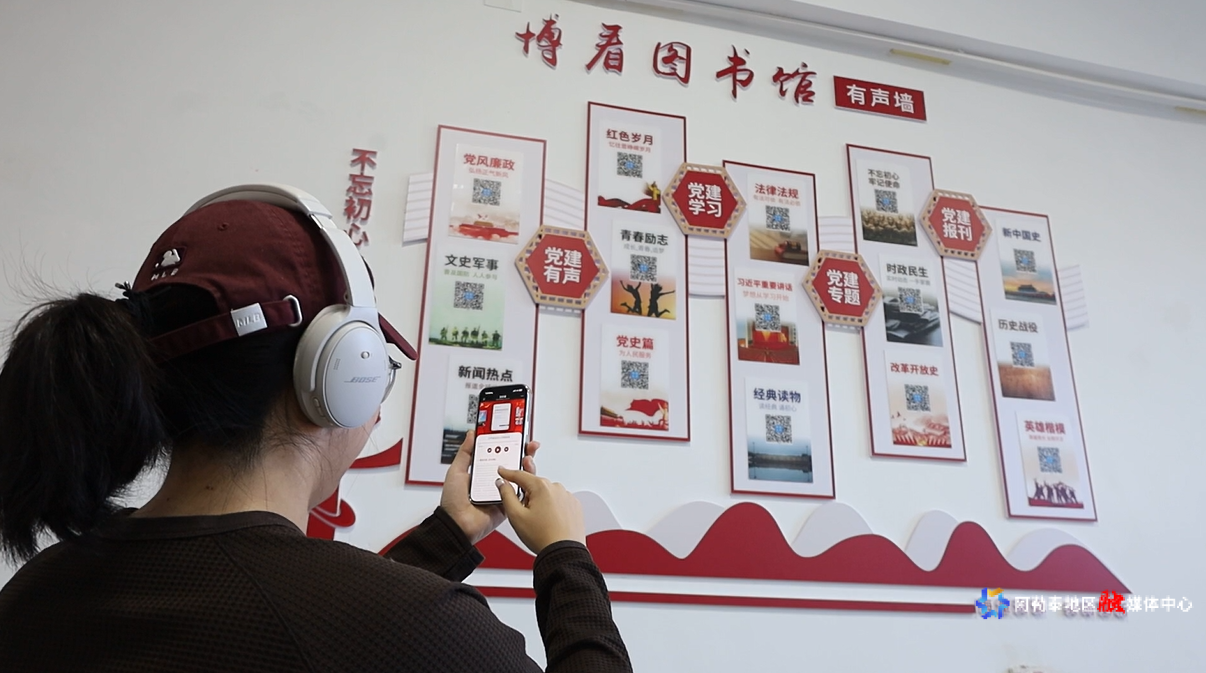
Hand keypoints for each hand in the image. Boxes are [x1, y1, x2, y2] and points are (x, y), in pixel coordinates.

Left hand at [441, 430, 538, 545]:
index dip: (508, 444)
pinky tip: (527, 474)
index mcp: (483, 472)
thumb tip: (472, 434)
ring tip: (527, 457)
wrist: (457, 524)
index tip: (516, 435)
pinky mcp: (509, 504)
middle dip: (523, 452)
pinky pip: (520, 493)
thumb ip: (465, 452)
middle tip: (528, 444)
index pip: (499, 454)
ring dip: (527, 466)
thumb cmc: (453, 501)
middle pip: (513, 463)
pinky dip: (526, 484)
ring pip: (520, 477)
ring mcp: (503, 492)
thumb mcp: (456, 471)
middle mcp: (495, 480)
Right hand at [495, 467, 584, 554]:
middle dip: (526, 496)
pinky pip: (559, 502)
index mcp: (542, 487)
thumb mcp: (516, 516)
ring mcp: (567, 496)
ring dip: (540, 503)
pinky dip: (552, 509)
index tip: (502, 471)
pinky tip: (549, 523)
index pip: (520, 475)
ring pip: (547, 494)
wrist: (564, 553)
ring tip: (539, 523)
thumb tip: (503, 483)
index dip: (508, 473)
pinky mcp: (574, 506)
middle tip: (524, 514)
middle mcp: (557, 488)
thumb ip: (507, 495)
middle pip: (534, 486)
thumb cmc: (543, 537)